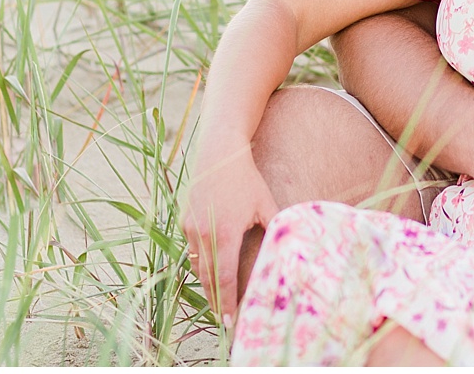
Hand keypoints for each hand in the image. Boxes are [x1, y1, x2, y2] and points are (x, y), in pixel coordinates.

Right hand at [180, 143, 278, 327]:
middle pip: (208, 279)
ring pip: (198, 266)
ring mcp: (190, 228)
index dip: (227, 303)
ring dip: (208, 284)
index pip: (225, 279)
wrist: (219, 153)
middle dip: (216, 301)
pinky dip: (201, 263)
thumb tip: (289, 251)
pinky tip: (211, 270)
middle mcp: (203, 234)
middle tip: (224, 319)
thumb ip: (276, 229)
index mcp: (224, 234)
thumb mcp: (265, 204)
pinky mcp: (184, 221)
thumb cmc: (246, 179)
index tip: (230, 321)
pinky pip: (192, 250)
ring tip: (219, 299)